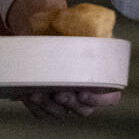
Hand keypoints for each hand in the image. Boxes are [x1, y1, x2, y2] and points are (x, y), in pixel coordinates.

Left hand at [6, 0, 122, 119]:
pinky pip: (42, 112)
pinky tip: (28, 94)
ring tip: (37, 93)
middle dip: (71, 104)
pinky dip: (35, 106)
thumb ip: (91, 31)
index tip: (83, 93)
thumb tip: (94, 31)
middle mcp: (85, 91)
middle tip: (60, 93)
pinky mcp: (47, 102)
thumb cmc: (67, 28)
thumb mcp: (82, 25)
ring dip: (50, 106)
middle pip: (84, 110)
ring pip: (62, 113)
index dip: (99, 100)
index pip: (110, 97)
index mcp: (100, 75)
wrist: (42, 29)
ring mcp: (66, 99)